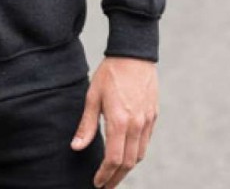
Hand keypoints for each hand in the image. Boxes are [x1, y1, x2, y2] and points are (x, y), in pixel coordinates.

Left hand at [70, 57, 158, 187]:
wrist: (134, 54)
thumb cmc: (110, 73)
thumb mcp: (93, 96)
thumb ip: (86, 124)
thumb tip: (76, 147)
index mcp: (119, 121)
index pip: (113, 159)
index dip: (105, 175)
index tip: (97, 183)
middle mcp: (136, 125)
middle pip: (128, 163)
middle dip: (116, 178)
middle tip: (105, 186)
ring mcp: (147, 121)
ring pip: (139, 155)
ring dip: (127, 169)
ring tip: (115, 174)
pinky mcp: (153, 116)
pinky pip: (146, 142)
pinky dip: (136, 154)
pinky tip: (127, 155)